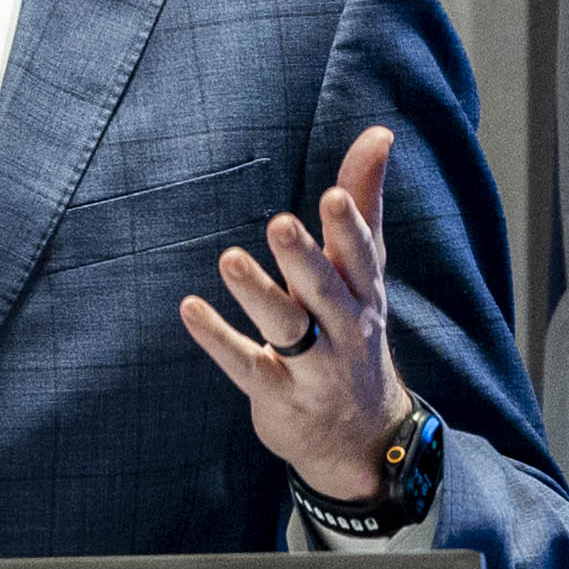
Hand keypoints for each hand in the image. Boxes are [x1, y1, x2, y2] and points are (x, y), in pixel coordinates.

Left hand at [176, 125, 413, 497]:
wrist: (360, 435)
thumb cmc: (354, 328)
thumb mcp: (364, 269)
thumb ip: (364, 201)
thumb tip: (379, 133)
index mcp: (364, 292)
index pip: (360, 257)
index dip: (348, 228)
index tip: (333, 195)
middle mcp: (345, 328)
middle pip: (325, 289)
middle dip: (305, 258)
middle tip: (280, 223)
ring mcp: (313, 365)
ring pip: (287, 327)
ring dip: (258, 294)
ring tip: (228, 259)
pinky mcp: (278, 393)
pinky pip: (246, 365)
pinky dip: (218, 338)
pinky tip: (189, 309)